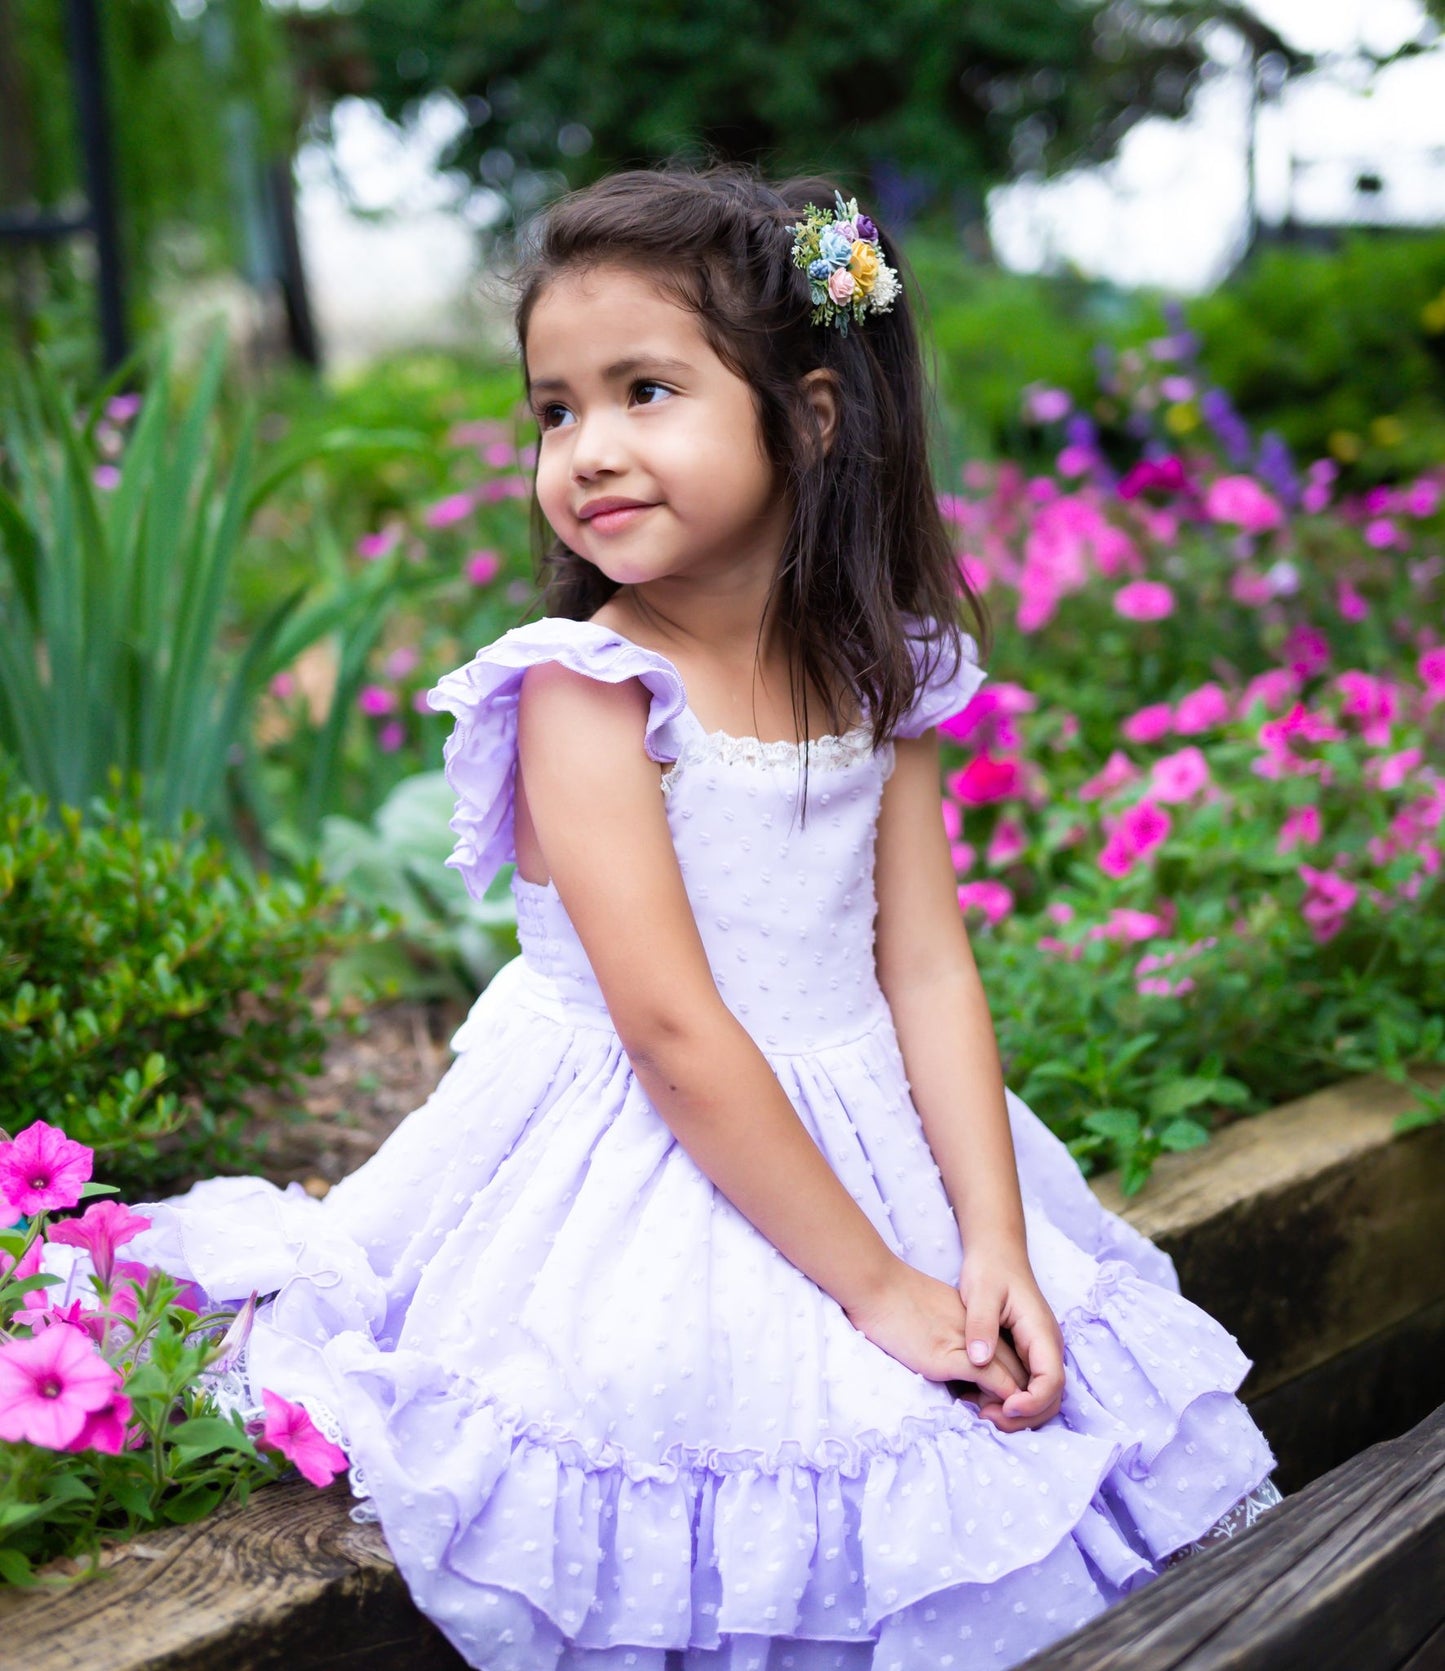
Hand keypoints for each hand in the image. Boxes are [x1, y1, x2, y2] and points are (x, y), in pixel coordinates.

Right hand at [842, 1261, 1025, 1406]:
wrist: (877, 1287)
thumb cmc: (896, 1301)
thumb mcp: (936, 1315)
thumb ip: (954, 1337)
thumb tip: (958, 1369)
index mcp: (979, 1322)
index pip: (1015, 1354)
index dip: (1017, 1381)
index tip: (1003, 1400)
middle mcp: (982, 1332)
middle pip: (1022, 1367)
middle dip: (1022, 1397)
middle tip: (1008, 1417)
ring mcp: (969, 1344)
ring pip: (1013, 1377)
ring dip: (1013, 1404)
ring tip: (999, 1420)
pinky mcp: (951, 1356)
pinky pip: (991, 1379)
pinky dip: (999, 1398)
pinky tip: (987, 1412)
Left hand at [953, 1244, 1065, 1432]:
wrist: (997, 1253)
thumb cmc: (990, 1269)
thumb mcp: (980, 1292)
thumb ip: (981, 1325)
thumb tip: (980, 1360)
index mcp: (1042, 1332)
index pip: (1052, 1381)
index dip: (1032, 1402)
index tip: (1003, 1408)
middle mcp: (1047, 1347)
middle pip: (1050, 1398)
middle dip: (1023, 1417)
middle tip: (985, 1417)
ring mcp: (1040, 1352)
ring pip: (1040, 1397)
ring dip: (1017, 1413)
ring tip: (980, 1412)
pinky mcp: (1028, 1354)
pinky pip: (1028, 1387)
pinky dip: (1011, 1401)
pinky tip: (981, 1398)